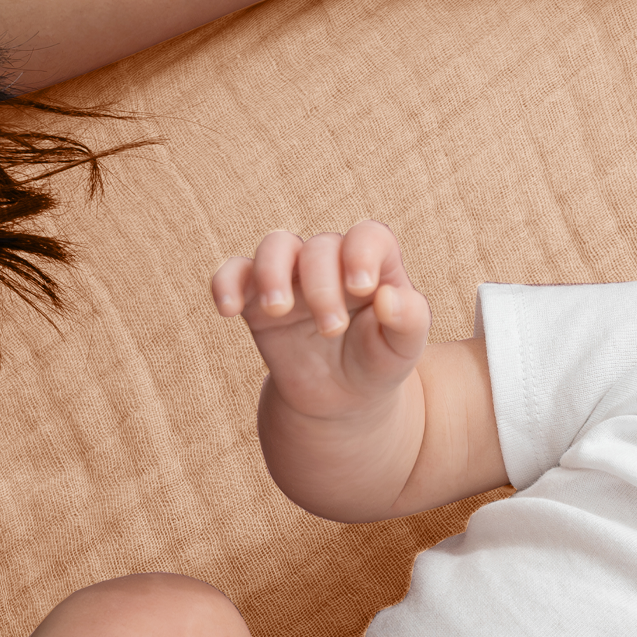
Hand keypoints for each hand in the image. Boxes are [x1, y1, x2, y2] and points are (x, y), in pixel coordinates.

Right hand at [211, 220, 428, 421]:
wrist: (341, 399)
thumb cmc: (378, 363)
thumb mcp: (403, 349)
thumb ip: (410, 321)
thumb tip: (388, 298)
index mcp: (375, 266)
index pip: (368, 236)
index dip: (362, 252)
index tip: (360, 288)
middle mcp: (332, 262)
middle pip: (319, 247)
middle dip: (322, 287)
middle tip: (332, 330)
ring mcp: (292, 276)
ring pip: (275, 246)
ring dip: (273, 273)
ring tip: (280, 310)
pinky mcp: (257, 297)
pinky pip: (234, 273)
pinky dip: (225, 283)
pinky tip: (229, 310)